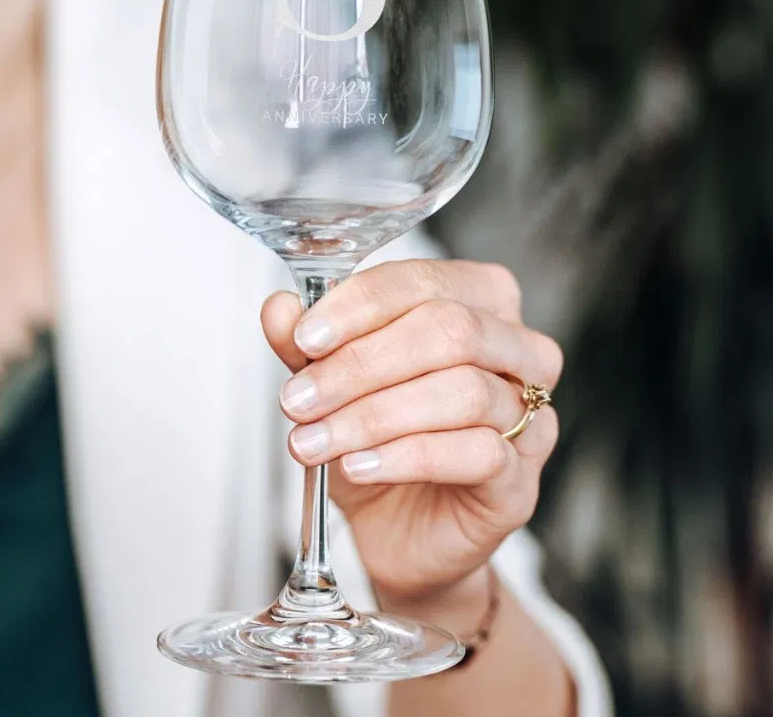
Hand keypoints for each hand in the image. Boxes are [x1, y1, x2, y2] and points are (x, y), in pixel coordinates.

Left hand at [261, 260, 562, 612]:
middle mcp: (518, 350)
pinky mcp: (521, 480)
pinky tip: (357, 466)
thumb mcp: (331, 384)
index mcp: (478, 301)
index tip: (305, 337)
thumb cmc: (378, 441)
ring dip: (373, 416)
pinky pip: (476, 452)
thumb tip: (281, 308)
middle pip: (450, 330)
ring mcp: (532, 415)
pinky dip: (405, 457)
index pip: (423, 281)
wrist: (397, 532)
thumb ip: (308, 342)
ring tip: (314, 440)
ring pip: (463, 391)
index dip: (360, 305)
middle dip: (362, 364)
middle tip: (300, 397)